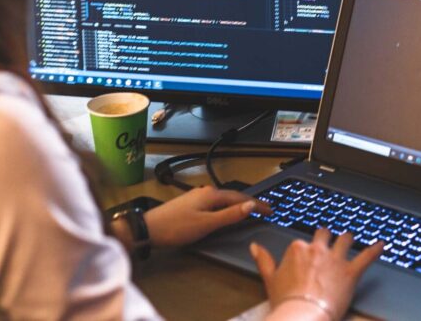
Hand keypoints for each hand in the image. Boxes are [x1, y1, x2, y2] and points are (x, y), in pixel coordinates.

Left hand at [143, 185, 271, 247]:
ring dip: (237, 204)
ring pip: (223, 200)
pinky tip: (226, 213)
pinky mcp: (191, 203)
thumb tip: (250, 205)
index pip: (241, 197)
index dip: (256, 204)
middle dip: (249, 202)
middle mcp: (206, 191)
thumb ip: (229, 215)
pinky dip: (226, 207)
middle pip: (233, 196)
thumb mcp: (207, 224)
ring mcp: (197, 196)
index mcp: (212, 194)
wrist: (149, 228)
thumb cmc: (177, 227)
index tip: (270, 210)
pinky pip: (215, 203)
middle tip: (264, 210)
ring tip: (249, 211)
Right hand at [251, 229, 383, 319]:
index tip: (310, 253)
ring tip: (351, 237)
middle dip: (328, 237)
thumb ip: (263, 259)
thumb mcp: (270, 279)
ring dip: (348, 239)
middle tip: (331, 240)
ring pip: (345, 240)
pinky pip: (366, 257)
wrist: (303, 315)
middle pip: (325, 235)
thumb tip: (254, 246)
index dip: (308, 248)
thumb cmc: (286, 300)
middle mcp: (317, 248)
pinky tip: (382, 244)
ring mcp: (335, 259)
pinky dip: (375, 250)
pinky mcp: (350, 272)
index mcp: (298, 248)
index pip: (304, 242)